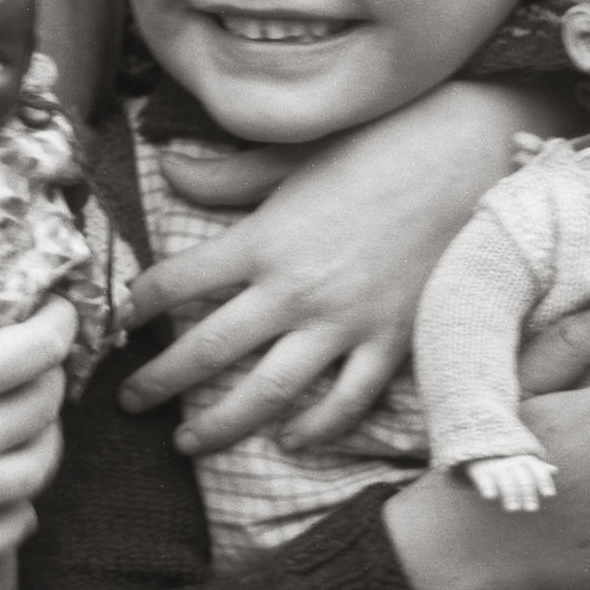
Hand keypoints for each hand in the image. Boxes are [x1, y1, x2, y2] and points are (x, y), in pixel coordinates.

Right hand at [0, 247, 71, 589]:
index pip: (34, 350)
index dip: (60, 323)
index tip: (60, 307)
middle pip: (44, 409)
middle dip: (54, 379)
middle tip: (42, 360)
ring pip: (35, 473)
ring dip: (47, 444)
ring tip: (37, 425)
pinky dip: (18, 518)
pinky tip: (17, 503)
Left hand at [120, 79, 556, 454]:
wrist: (473, 157)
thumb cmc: (380, 146)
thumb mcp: (294, 156)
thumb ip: (228, 177)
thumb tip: (167, 169)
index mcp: (263, 241)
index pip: (175, 282)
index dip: (136, 304)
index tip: (116, 320)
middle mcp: (294, 290)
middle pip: (207, 350)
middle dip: (159, 382)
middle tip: (129, 403)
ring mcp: (344, 324)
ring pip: (268, 393)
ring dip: (222, 424)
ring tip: (188, 443)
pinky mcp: (392, 342)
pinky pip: (347, 401)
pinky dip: (318, 428)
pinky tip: (291, 440)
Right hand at [468, 453, 556, 512]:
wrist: (477, 445)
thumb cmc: (505, 457)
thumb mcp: (521, 460)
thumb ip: (537, 467)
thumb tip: (555, 470)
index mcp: (525, 460)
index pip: (538, 471)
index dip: (544, 482)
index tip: (549, 495)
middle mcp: (512, 463)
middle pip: (524, 479)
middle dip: (528, 494)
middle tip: (531, 509)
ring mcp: (496, 466)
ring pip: (506, 482)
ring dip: (510, 495)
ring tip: (513, 510)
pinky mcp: (480, 471)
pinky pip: (485, 480)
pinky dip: (488, 488)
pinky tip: (490, 497)